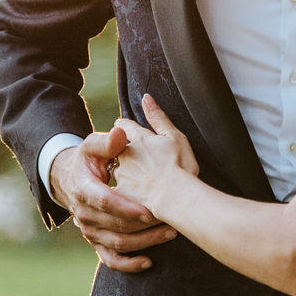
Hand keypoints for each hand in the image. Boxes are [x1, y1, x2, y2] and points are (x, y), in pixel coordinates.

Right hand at [50, 127, 175, 272]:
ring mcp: (89, 231)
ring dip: (144, 242)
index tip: (149, 210)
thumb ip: (106, 141)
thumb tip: (120, 133)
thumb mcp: (92, 145)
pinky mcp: (95, 242)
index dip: (126, 208)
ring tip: (170, 233)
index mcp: (83, 189)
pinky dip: (128, 264)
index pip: (104, 202)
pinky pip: (110, 259)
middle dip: (144, 226)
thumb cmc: (87, 160)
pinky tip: (148, 262)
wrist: (69, 180)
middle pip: (116, 226)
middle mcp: (84, 214)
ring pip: (117, 243)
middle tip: (171, 221)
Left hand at [112, 95, 199, 216]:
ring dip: (121, 172)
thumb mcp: (174, 136)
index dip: (123, 126)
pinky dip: (123, 194)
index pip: (125, 127)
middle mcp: (126, 155)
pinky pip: (117, 193)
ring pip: (115, 170)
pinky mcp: (121, 194)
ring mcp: (122, 175)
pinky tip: (130, 198)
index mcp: (140, 139)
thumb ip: (158, 117)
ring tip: (133, 179)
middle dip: (119, 151)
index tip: (121, 126)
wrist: (175, 196)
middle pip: (116, 149)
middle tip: (129, 157)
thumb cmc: (180, 165)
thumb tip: (146, 97)